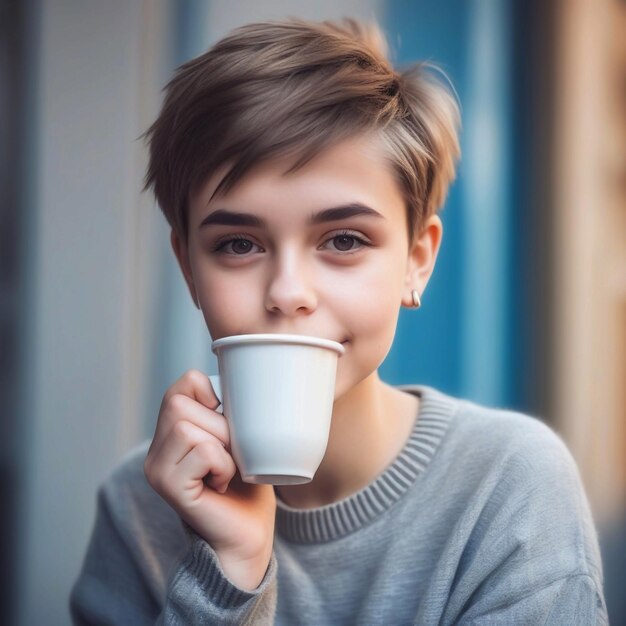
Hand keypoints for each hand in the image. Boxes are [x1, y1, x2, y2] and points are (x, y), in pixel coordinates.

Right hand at [144, 369, 275, 589]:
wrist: (249, 534)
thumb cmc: (248, 484)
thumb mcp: (238, 435)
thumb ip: (224, 409)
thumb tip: (231, 377)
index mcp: (170, 432)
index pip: (181, 385)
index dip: (212, 395)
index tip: (227, 423)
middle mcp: (156, 449)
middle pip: (181, 404)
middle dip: (220, 425)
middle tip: (231, 453)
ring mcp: (157, 469)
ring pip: (188, 427)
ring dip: (223, 447)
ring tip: (226, 469)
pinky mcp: (168, 486)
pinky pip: (202, 452)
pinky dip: (223, 465)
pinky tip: (222, 483)